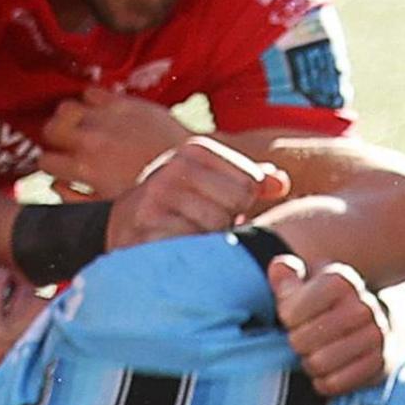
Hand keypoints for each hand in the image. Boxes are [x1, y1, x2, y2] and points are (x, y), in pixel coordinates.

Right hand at [42, 88, 195, 198]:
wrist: (189, 168)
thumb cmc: (151, 191)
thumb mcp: (110, 206)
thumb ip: (75, 199)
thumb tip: (55, 184)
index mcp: (84, 169)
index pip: (45, 161)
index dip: (48, 165)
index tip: (57, 165)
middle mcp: (90, 140)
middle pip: (49, 129)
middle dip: (53, 138)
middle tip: (64, 143)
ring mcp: (106, 119)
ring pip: (66, 108)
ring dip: (68, 117)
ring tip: (78, 124)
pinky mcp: (124, 103)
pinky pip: (92, 92)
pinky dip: (91, 100)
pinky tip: (99, 111)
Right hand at [105, 137, 289, 249]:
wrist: (123, 227)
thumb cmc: (181, 205)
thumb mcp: (211, 182)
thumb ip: (249, 179)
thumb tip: (280, 183)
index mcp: (194, 150)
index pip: (249, 181)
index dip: (243, 203)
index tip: (219, 205)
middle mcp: (172, 168)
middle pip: (236, 203)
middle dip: (227, 220)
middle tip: (204, 223)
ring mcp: (154, 199)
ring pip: (216, 226)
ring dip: (211, 239)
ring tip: (191, 235)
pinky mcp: (144, 230)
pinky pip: (192, 246)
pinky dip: (193, 254)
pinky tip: (179, 250)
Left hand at [269, 255, 388, 395]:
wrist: (376, 321)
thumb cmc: (329, 304)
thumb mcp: (306, 284)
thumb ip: (287, 278)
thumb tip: (279, 267)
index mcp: (340, 281)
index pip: (291, 312)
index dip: (287, 319)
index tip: (294, 317)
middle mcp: (363, 306)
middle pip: (302, 340)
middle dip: (297, 343)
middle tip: (303, 340)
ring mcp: (376, 335)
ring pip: (319, 363)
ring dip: (309, 364)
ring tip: (315, 354)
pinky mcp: (381, 363)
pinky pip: (335, 383)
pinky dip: (324, 382)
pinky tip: (328, 371)